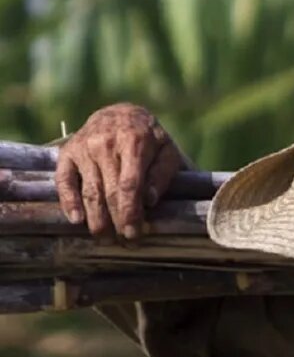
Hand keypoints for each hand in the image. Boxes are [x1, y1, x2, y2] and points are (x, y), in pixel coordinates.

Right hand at [54, 103, 183, 240]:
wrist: (121, 114)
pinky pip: (64, 180)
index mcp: (133, 142)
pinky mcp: (67, 153)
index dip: (131, 212)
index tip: (135, 234)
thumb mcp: (167, 151)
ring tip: (105, 239)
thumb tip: (150, 200)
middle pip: (109, 192)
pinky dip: (68, 201)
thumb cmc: (150, 139)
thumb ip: (163, 174)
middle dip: (116, 221)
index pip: (130, 185)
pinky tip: (76, 220)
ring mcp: (83, 148)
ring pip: (89, 190)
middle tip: (125, 242)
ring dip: (96, 219)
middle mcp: (105, 144)